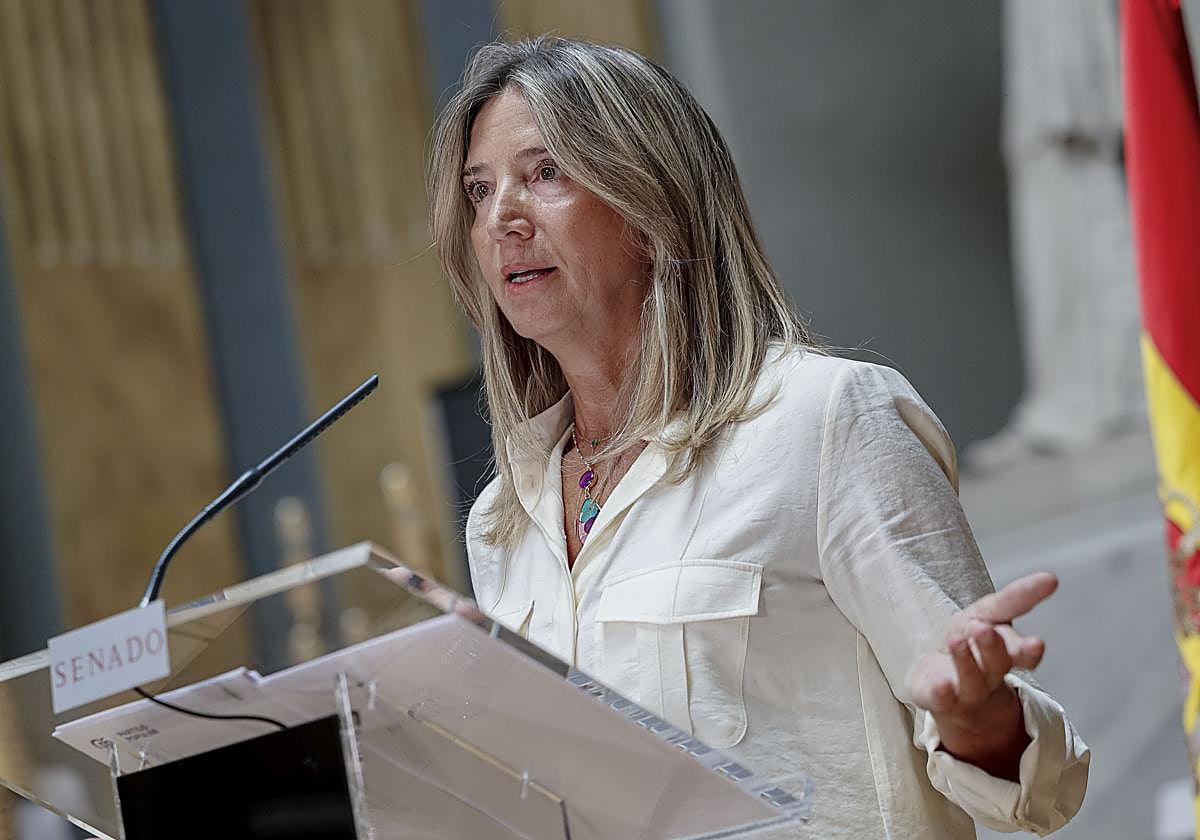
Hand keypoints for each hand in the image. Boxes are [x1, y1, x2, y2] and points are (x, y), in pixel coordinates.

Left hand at [905, 571, 1057, 778]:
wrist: (942, 683)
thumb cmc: (969, 642)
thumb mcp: (989, 613)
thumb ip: (1015, 599)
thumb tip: (1051, 578)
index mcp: (1005, 652)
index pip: (1023, 652)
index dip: (1030, 649)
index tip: (1037, 642)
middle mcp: (989, 673)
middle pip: (996, 663)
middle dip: (992, 647)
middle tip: (983, 628)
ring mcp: (965, 689)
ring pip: (970, 679)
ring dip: (965, 660)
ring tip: (958, 641)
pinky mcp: (939, 697)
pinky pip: (942, 698)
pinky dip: (943, 692)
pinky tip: (942, 685)